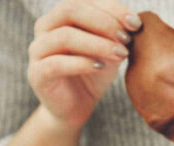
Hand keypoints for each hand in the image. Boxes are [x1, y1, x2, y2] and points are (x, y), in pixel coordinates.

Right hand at [27, 0, 141, 129]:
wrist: (75, 108)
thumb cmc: (93, 73)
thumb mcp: (109, 49)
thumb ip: (117, 33)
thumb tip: (135, 22)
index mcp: (62, 16)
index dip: (112, 8)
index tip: (136, 24)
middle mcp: (45, 27)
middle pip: (70, 10)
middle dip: (104, 22)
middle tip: (127, 38)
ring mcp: (38, 50)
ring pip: (64, 36)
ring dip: (97, 43)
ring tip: (120, 54)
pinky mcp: (37, 74)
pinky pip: (56, 63)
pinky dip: (82, 63)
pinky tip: (101, 67)